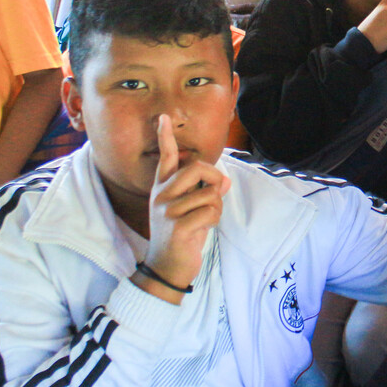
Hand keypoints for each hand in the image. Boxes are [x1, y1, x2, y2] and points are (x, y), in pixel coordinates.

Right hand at [142, 115, 229, 299]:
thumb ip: (204, 192)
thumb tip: (225, 181)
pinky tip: (203, 230)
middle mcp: (161, 195)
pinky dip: (214, 220)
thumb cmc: (181, 237)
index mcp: (163, 189)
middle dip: (216, 178)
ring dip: (216, 207)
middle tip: (217, 192)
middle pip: (198, 167)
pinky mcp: (178, 226)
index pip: (165, 158)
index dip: (165, 137)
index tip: (162, 118)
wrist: (167, 268)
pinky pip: (211, 211)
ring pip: (210, 193)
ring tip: (205, 220)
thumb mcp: (189, 211)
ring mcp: (167, 210)